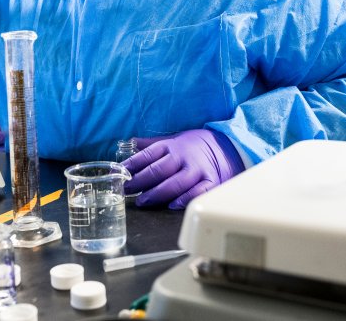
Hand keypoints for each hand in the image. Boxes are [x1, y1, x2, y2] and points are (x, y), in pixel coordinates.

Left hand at [123, 129, 243, 209]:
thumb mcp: (172, 139)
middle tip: (126, 189)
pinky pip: (196, 192)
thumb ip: (151, 145)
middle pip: (159, 170)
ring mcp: (197, 170)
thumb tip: (129, 142)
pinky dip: (184, 199)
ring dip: (157, 193)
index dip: (133, 164)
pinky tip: (172, 205)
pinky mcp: (210, 182)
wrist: (224, 146)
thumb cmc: (193, 145)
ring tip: (143, 201)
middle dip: (140, 181)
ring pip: (175, 183)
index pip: (148, 155)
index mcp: (172, 146)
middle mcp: (184, 157)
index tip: (121, 172)